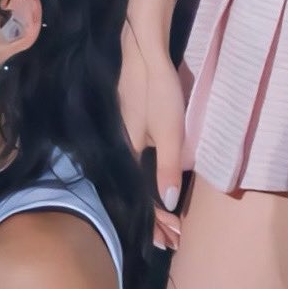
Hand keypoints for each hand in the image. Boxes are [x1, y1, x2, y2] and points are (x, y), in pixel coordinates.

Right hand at [118, 0, 191, 249]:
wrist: (141, 48)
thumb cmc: (156, 89)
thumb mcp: (170, 130)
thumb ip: (168, 166)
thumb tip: (169, 203)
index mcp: (125, 152)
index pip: (138, 197)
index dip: (153, 220)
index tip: (169, 239)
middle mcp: (117, 147)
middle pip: (130, 192)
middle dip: (150, 218)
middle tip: (169, 238)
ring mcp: (119, 134)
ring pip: (129, 178)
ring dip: (147, 202)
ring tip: (164, 220)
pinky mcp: (123, 124)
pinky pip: (131, 163)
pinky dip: (142, 181)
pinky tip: (149, 184)